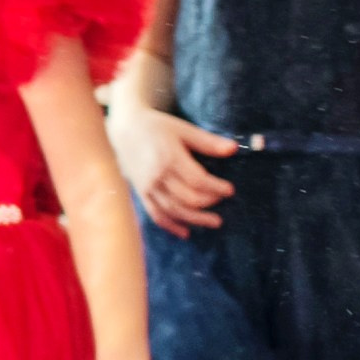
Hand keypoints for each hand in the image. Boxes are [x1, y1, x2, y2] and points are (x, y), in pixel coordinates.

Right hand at [112, 103, 237, 234]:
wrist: (125, 128)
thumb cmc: (157, 127)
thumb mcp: (183, 129)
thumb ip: (208, 142)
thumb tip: (234, 149)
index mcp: (169, 158)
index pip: (197, 180)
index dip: (216, 188)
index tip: (230, 190)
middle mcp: (157, 176)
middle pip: (187, 199)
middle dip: (209, 203)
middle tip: (222, 202)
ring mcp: (147, 187)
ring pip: (174, 210)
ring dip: (195, 219)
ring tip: (214, 222)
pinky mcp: (141, 193)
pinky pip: (156, 215)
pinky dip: (171, 226)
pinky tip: (186, 233)